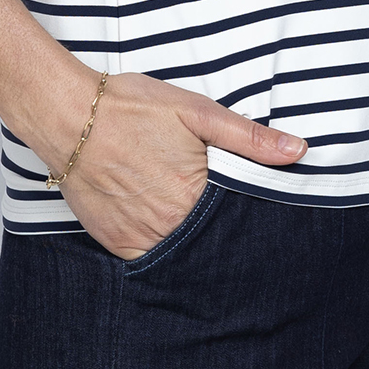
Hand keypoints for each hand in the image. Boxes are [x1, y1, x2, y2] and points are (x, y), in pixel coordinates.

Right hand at [43, 69, 306, 258]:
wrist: (69, 116)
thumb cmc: (132, 108)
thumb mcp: (196, 111)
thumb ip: (248, 137)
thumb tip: (299, 150)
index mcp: (195, 195)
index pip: (238, 225)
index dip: (250, 223)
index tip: (264, 227)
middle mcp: (170, 226)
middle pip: (210, 244)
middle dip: (224, 240)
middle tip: (228, 229)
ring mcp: (140, 238)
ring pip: (181, 256)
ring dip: (193, 247)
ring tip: (200, 232)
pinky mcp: (116, 244)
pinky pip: (149, 261)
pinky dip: (163, 251)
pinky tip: (169, 233)